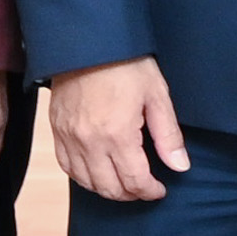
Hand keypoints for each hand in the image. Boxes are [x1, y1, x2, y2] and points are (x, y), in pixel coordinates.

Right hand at [45, 57, 191, 206]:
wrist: (87, 41)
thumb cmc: (126, 64)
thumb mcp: (156, 95)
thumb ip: (168, 135)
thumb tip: (180, 166)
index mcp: (117, 134)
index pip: (134, 180)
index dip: (150, 191)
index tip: (160, 190)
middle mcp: (89, 142)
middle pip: (109, 188)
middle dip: (130, 194)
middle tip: (143, 188)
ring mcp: (69, 137)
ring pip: (86, 182)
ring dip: (107, 189)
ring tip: (123, 183)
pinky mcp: (57, 130)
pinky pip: (66, 167)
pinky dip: (83, 177)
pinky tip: (96, 173)